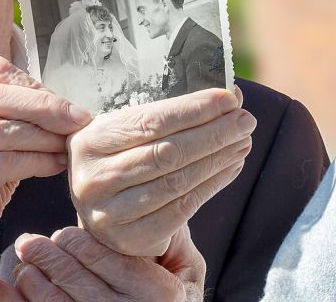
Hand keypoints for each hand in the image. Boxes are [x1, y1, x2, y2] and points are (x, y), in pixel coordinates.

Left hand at [0, 225, 205, 301]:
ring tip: (23, 262)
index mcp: (155, 291)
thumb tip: (143, 195)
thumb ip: (168, 235)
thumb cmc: (176, 300)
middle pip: (73, 278)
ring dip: (30, 279)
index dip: (75, 242)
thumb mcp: (187, 268)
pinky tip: (0, 288)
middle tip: (28, 242)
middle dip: (44, 255)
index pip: (104, 257)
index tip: (61, 233)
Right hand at [69, 86, 253, 255]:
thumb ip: (172, 114)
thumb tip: (230, 98)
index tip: (228, 98)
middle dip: (213, 133)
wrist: (105, 212)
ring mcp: (109, 212)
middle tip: (246, 120)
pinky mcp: (130, 238)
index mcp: (89, 140)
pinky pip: (182, 208)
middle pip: (167, 152)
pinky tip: (232, 166)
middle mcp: (93, 177)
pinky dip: (213, 184)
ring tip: (244, 141)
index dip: (193, 109)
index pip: (149, 121)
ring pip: (177, 181)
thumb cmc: (123, 160)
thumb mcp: (131, 132)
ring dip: (218, 158)